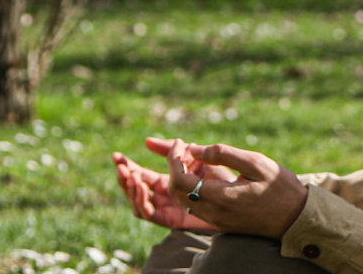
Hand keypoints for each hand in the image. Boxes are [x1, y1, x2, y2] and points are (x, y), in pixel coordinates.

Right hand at [110, 137, 228, 231]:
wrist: (245, 195)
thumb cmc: (223, 174)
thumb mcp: (194, 157)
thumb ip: (171, 151)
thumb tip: (146, 141)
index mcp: (169, 183)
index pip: (141, 177)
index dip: (127, 167)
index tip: (117, 157)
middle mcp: (166, 198)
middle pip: (136, 191)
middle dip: (124, 178)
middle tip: (118, 164)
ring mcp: (169, 210)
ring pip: (140, 205)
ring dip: (131, 189)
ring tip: (131, 173)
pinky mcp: (175, 221)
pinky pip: (151, 215)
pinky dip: (141, 202)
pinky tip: (140, 185)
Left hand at [164, 140, 308, 239]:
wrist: (298, 217)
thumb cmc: (280, 187)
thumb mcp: (255, 162)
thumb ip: (222, 154)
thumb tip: (193, 149)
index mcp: (220, 199)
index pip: (179, 181)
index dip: (173, 159)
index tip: (180, 142)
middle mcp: (214, 214)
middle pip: (176, 192)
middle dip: (174, 167)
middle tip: (184, 147)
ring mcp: (216, 221)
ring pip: (184, 199)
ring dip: (182, 177)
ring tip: (194, 155)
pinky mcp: (221, 223)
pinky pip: (196, 205)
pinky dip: (192, 186)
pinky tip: (204, 170)